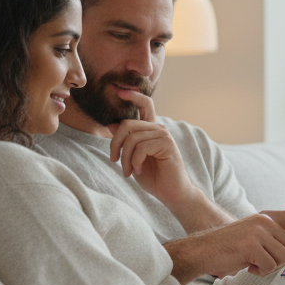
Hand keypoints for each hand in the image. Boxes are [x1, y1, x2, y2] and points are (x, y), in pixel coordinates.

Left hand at [105, 90, 201, 209]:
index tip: (119, 90)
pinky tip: (139, 172)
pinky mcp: (167, 144)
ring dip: (125, 159)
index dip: (133, 95)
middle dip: (115, 144)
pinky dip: (135, 162)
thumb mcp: (133, 158)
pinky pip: (141, 148)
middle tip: (114, 160)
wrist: (172, 193)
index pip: (144, 104)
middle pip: (127, 125)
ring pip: (132, 139)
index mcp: (151, 129)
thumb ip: (125, 142)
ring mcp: (164, 135)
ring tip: (128, 172)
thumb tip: (112, 124)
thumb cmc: (153, 177)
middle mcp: (158, 128)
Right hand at [166, 208, 284, 282]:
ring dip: (269, 266)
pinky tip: (246, 265)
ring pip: (283, 258)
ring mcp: (259, 231)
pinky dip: (259, 271)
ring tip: (252, 261)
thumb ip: (275, 237)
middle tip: (262, 260)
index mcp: (269, 218)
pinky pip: (269, 265)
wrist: (203, 251)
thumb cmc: (231, 248)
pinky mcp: (252, 244)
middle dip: (281, 260)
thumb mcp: (256, 236)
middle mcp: (266, 221)